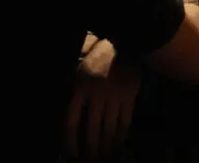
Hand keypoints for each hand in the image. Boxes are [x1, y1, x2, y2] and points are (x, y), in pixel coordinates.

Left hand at [65, 37, 141, 159]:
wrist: (123, 46)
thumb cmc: (97, 62)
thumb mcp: (79, 75)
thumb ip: (74, 96)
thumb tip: (69, 123)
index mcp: (80, 90)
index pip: (71, 122)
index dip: (71, 141)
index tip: (72, 154)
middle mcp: (96, 96)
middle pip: (92, 129)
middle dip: (91, 148)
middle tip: (90, 159)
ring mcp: (114, 97)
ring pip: (109, 128)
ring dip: (106, 145)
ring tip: (103, 155)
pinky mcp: (129, 98)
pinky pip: (125, 121)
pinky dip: (121, 135)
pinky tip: (118, 143)